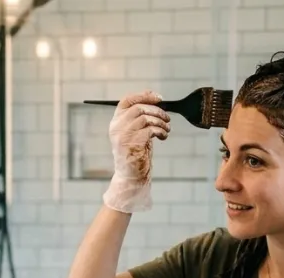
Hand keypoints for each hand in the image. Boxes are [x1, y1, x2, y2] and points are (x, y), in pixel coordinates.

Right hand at [103, 90, 170, 212]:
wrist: (131, 176)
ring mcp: (123, 135)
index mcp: (116, 122)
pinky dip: (160, 131)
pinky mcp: (132, 143)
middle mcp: (117, 127)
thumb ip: (140, 119)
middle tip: (167, 118)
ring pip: (145, 117)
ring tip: (166, 129)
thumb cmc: (136, 154)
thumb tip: (156, 103)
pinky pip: (150, 129)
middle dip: (157, 110)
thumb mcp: (135, 133)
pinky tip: (163, 136)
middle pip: (139, 107)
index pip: (127, 100)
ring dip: (160, 121)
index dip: (144, 95)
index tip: (159, 98)